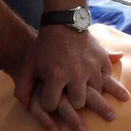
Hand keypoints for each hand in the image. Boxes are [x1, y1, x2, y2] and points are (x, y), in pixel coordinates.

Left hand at [13, 27, 130, 130]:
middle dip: (73, 103)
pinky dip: (104, 81)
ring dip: (91, 94)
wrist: (63, 23)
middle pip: (78, 103)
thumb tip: (27, 107)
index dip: (48, 104)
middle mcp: (76, 74)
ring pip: (96, 94)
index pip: (52, 105)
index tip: (49, 99)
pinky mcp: (102, 60)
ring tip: (87, 93)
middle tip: (71, 97)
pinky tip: (101, 83)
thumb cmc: (44, 47)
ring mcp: (91, 67)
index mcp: (56, 76)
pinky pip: (108, 78)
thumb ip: (23, 88)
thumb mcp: (28, 66)